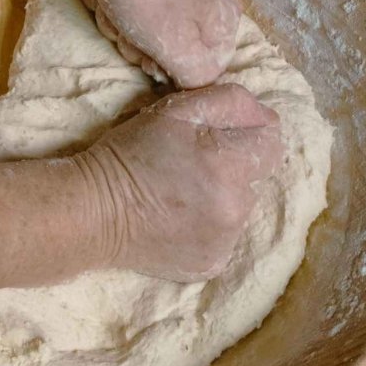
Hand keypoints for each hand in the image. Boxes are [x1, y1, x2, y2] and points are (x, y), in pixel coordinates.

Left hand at [63, 0, 241, 88]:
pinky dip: (110, 9)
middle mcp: (205, 4)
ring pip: (141, 36)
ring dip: (120, 31)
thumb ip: (199, 78)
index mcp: (226, 19)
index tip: (154, 60)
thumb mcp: (182, 48)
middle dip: (141, 49)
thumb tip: (196, 86)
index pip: (203, 72)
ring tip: (116, 8)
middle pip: (168, 54)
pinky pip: (125, 13)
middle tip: (131, 32)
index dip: (172, 72)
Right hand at [77, 84, 283, 281]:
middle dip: (233, 164)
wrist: (93, 213)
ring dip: (223, 195)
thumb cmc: (130, 155)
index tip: (216, 136)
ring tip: (183, 192)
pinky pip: (227, 236)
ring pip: (243, 205)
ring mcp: (226, 241)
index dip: (246, 131)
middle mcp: (237, 208)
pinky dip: (211, 225)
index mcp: (230, 166)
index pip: (272, 141)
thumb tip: (262, 114)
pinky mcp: (213, 263)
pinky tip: (180, 218)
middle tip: (192, 164)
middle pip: (257, 175)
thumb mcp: (176, 110)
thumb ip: (229, 102)